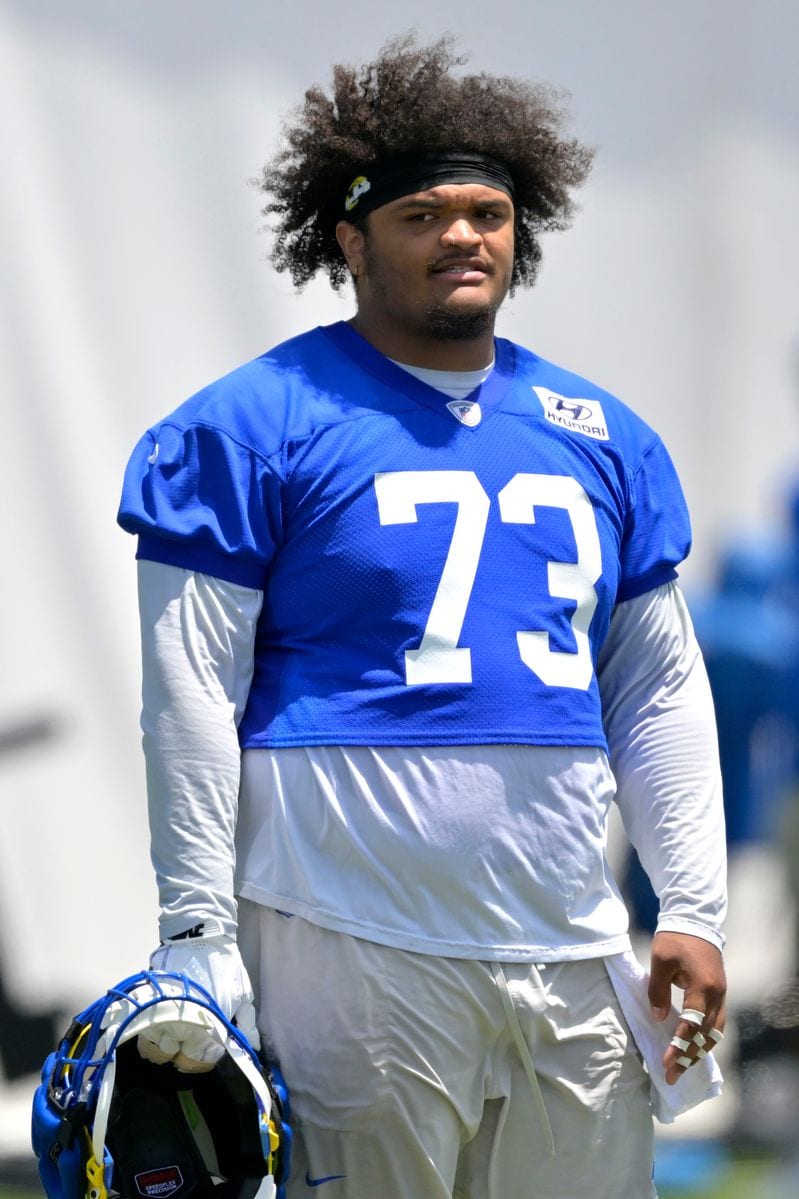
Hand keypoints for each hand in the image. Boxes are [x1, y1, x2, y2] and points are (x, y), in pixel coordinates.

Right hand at [138, 933, 259, 1072]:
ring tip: (171, 1035)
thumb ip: (246, 1023)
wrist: (201, 936)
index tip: (203, 1052)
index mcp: (212, 1025)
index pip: (202, 1059)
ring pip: (157, 1047)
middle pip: (177, 1056)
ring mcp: (165, 1013)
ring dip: (163, 1045)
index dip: (203, 1059)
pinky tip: (159, 1026)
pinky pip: (144, 1030)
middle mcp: (186, 1024)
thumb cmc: (225, 965)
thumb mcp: (243, 993)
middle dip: (182, 1052)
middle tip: (187, 1041)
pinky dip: (149, 1033)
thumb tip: (253, 1046)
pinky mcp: (149, 1002)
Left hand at [648, 930, 725, 1084]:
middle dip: (688, 1058)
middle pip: (705, 1036)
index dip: (678, 1046)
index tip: (665, 1063)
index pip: (690, 1025)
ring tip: (682, 1068)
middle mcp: (716, 996)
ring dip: (699, 1052)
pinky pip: (716, 1024)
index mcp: (702, 987)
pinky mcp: (720, 993)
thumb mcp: (660, 961)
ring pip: (715, 1033)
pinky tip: (693, 1049)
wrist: (695, 920)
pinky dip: (706, 1039)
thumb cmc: (675, 939)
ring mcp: (721, 995)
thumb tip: (657, 1018)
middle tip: (671, 1076)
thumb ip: (658, 991)